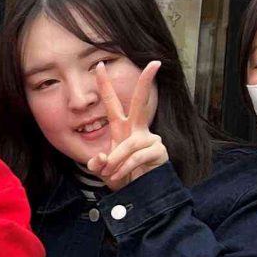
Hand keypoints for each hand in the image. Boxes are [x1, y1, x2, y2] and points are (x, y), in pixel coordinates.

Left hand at [88, 60, 166, 190]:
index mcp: (121, 127)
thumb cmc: (122, 176)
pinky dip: (126, 168)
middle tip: (155, 63)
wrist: (138, 193)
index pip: (112, 102)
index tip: (99, 65)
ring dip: (117, 161)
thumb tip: (101, 158)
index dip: (105, 84)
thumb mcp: (104, 170)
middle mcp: (137, 128)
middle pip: (140, 102)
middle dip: (146, 82)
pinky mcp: (158, 150)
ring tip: (111, 174)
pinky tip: (120, 177)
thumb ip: (97, 163)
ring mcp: (150, 138)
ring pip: (129, 144)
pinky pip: (138, 156)